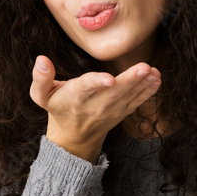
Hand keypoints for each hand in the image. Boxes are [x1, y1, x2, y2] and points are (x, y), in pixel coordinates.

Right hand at [30, 56, 161, 145]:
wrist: (74, 136)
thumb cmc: (58, 107)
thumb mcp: (41, 96)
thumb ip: (40, 78)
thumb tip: (41, 59)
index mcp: (75, 97)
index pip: (86, 87)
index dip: (97, 82)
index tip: (110, 79)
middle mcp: (95, 105)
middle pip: (114, 92)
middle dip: (130, 79)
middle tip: (145, 67)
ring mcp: (111, 111)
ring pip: (128, 96)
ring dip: (143, 83)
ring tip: (153, 71)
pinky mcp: (122, 112)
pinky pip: (136, 102)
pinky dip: (148, 92)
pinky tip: (157, 80)